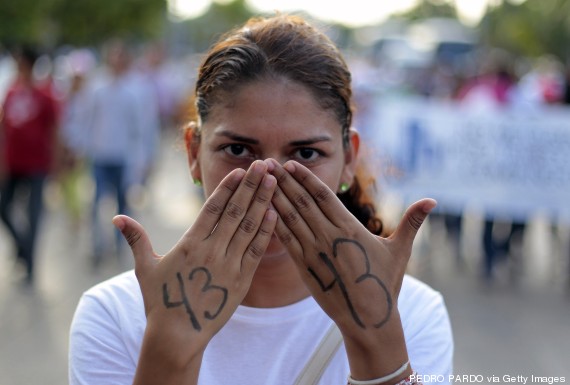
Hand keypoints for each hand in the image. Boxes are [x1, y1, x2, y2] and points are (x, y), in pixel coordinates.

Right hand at [113, 160, 276, 373]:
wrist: (177, 335)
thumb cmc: (160, 300)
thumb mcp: (145, 268)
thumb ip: (136, 239)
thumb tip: (116, 218)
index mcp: (190, 243)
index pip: (213, 208)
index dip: (228, 188)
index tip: (241, 171)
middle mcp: (211, 250)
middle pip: (235, 211)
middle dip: (250, 186)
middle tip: (263, 165)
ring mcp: (228, 265)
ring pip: (248, 227)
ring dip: (262, 202)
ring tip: (273, 182)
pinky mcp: (241, 281)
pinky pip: (256, 251)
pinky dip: (266, 232)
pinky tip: (274, 214)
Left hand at [266, 159, 435, 378]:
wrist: (368, 319)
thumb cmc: (385, 283)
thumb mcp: (400, 250)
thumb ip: (411, 221)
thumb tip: (433, 200)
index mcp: (350, 228)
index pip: (322, 196)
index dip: (304, 178)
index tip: (290, 163)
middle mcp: (329, 237)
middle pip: (301, 202)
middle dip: (283, 181)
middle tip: (266, 162)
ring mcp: (314, 252)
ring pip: (290, 218)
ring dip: (274, 197)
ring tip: (260, 180)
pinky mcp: (304, 268)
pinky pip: (285, 240)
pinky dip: (273, 222)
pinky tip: (262, 210)